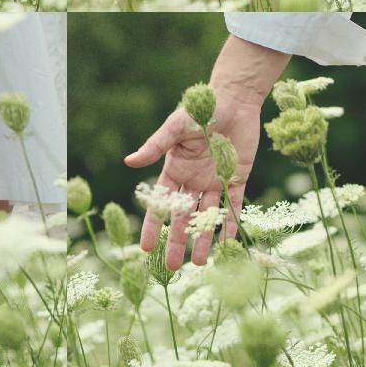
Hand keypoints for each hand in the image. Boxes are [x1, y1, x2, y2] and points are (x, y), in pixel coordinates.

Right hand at [125, 95, 262, 269]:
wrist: (234, 99)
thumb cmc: (200, 110)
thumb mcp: (175, 128)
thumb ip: (155, 146)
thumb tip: (129, 162)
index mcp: (175, 169)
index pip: (160, 204)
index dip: (153, 226)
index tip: (146, 248)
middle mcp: (193, 179)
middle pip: (182, 217)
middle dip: (177, 241)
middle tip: (173, 267)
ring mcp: (215, 180)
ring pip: (207, 216)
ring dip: (204, 238)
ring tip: (201, 263)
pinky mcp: (236, 178)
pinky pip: (232, 205)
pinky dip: (230, 223)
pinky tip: (229, 243)